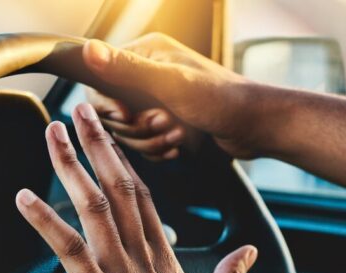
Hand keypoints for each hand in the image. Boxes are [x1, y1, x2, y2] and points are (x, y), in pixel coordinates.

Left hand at [14, 103, 278, 272]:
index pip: (142, 196)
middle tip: (79, 109)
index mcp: (166, 258)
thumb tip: (250, 255)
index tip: (109, 136)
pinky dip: (43, 220)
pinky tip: (22, 197)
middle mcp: (143, 254)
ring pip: (92, 204)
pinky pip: (67, 248)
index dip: (122, 162)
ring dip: (69, 165)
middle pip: (118, 185)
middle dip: (96, 143)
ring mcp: (121, 271)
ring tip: (52, 132)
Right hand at [83, 33, 264, 159]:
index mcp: (145, 53)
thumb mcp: (171, 84)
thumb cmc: (222, 99)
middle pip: (112, 111)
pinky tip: (178, 146)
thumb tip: (89, 50)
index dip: (107, 104)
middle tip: (165, 123)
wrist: (256, 126)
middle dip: (136, 126)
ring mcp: (156, 100)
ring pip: (127, 131)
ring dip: (150, 140)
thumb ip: (128, 69)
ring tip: (177, 135)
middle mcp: (147, 74)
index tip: (126, 115)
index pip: (99, 80)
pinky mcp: (164, 122)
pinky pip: (143, 143)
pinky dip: (158, 149)